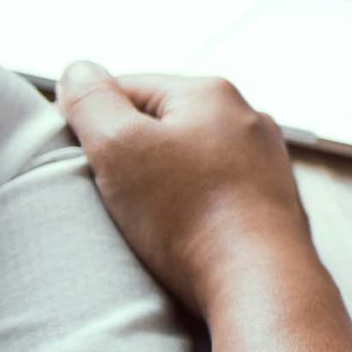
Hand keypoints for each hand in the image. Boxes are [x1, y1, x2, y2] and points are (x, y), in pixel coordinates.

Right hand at [56, 62, 315, 316]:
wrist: (260, 280)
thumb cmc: (188, 213)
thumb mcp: (118, 145)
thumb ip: (90, 101)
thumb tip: (78, 70)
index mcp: (212, 92)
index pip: (127, 88)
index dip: (90, 121)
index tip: (78, 159)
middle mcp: (248, 118)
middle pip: (161, 124)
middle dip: (130, 153)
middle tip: (112, 193)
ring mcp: (266, 161)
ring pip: (189, 160)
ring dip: (161, 183)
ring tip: (147, 218)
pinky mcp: (272, 202)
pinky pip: (215, 192)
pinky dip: (192, 207)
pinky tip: (180, 231)